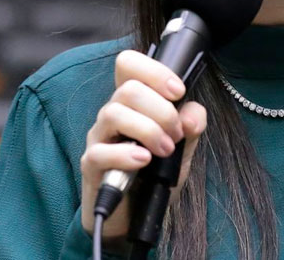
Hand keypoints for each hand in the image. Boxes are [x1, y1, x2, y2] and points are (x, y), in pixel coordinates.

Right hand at [80, 50, 206, 241]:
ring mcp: (98, 139)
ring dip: (148, 130)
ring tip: (165, 150)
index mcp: (133, 103)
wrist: (135, 219)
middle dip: (161, 110)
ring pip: (113, 113)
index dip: (154, 70)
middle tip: (176, 134)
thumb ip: (191, 127)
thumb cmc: (153, 177)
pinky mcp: (91, 166)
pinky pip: (100, 152)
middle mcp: (112, 115)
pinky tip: (144, 160)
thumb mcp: (182, 150)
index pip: (129, 65)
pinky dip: (125, 154)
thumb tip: (193, 115)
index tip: (178, 91)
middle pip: (128, 89)